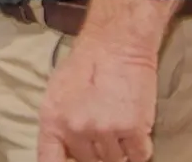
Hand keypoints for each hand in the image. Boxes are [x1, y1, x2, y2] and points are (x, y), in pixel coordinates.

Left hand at [37, 32, 157, 161]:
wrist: (117, 42)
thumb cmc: (87, 62)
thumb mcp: (58, 92)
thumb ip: (60, 124)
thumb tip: (68, 151)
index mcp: (52, 121)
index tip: (75, 161)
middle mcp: (76, 130)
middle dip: (97, 150)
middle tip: (104, 129)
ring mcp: (105, 131)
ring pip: (115, 160)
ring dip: (119, 148)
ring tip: (119, 123)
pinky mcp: (133, 130)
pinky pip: (139, 155)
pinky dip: (139, 148)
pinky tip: (135, 130)